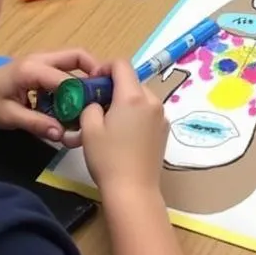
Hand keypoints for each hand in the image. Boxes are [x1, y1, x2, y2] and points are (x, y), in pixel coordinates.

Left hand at [0, 49, 102, 146]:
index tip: (94, 108)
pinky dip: (74, 80)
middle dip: (94, 70)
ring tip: (92, 97)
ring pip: (73, 60)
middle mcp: (40, 58)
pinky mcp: (43, 66)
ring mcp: (42, 59)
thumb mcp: (9, 117)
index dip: (81, 93)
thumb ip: (35, 123)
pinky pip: (65, 68)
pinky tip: (73, 100)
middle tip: (103, 92)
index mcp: (31, 69)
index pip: (65, 78)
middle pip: (77, 56)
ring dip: (85, 76)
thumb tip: (62, 134)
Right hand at [80, 61, 167, 196]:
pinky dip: (136, 114)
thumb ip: (91, 106)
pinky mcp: (165, 129)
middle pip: (132, 82)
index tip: (92, 83)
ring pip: (141, 97)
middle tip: (97, 105)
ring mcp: (162, 115)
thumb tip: (98, 103)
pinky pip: (149, 112)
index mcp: (133, 96)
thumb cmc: (108, 158)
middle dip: (114, 88)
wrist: (133, 189)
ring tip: (109, 121)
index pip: (121, 65)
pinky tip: (125, 134)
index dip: (104, 68)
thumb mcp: (89, 130)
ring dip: (125, 101)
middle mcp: (152, 100)